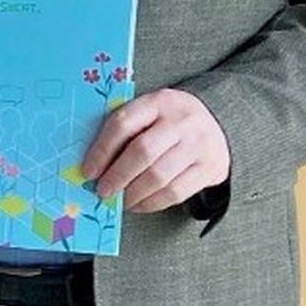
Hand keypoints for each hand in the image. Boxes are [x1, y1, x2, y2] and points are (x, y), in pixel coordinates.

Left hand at [81, 88, 229, 212]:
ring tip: (119, 200)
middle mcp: (182, 121)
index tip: (88, 171)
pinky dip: (152, 203)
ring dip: (133, 194)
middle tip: (102, 191)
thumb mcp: (149, 112)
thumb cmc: (167, 120)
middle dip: (117, 176)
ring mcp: (200, 145)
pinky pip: (176, 192)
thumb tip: (93, 166)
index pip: (123, 124)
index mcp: (158, 102)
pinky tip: (139, 204)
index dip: (102, 150)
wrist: (216, 121)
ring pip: (159, 177)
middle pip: (142, 153)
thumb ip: (124, 131)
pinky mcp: (211, 168)